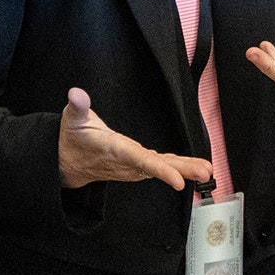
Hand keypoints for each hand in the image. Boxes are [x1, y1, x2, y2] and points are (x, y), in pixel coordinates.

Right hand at [58, 88, 213, 189]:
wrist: (68, 162)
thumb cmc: (72, 138)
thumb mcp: (71, 119)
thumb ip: (77, 106)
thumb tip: (76, 94)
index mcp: (114, 149)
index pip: (140, 160)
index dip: (160, 170)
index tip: (178, 181)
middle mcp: (126, 161)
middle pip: (157, 166)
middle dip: (182, 170)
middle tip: (204, 172)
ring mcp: (132, 165)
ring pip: (162, 167)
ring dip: (185, 169)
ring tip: (206, 170)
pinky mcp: (136, 165)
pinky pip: (159, 166)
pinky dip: (177, 167)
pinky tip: (193, 168)